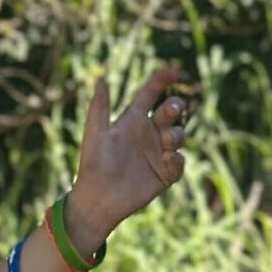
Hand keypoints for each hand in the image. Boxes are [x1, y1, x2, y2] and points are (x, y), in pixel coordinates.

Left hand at [66, 66, 190, 246]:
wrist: (95, 199)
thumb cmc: (92, 165)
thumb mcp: (96, 134)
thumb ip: (100, 108)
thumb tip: (99, 79)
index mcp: (133, 120)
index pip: (151, 94)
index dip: (163, 80)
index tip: (174, 72)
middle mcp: (149, 133)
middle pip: (171, 112)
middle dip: (175, 107)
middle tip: (171, 109)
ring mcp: (159, 152)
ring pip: (179, 135)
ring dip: (176, 134)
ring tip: (165, 140)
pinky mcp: (165, 173)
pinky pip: (178, 163)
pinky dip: (176, 159)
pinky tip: (167, 159)